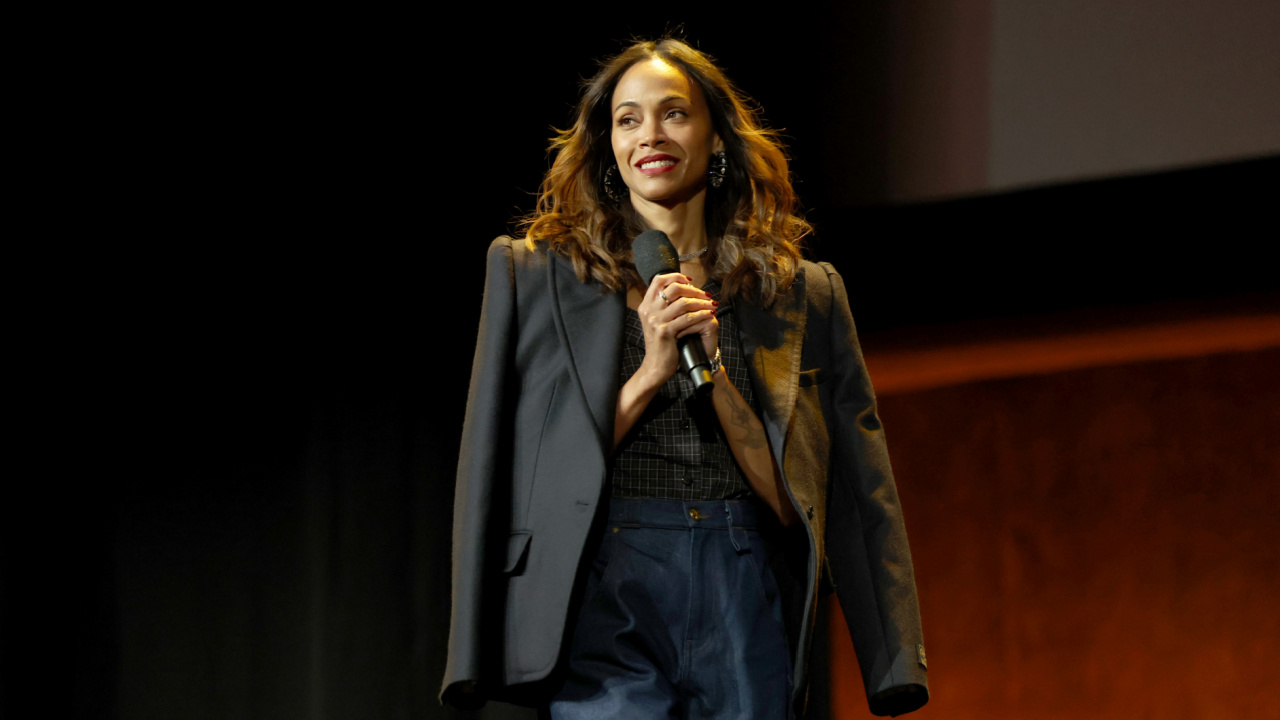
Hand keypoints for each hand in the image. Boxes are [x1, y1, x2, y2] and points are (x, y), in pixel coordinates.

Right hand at [635, 272, 718, 388]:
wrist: (656, 366)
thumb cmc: (661, 343)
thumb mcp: (657, 321)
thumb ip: (665, 306)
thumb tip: (683, 288)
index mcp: (645, 305)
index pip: (659, 280)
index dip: (676, 276)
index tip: (690, 281)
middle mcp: (648, 311)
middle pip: (673, 288)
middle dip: (693, 289)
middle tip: (705, 294)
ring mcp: (655, 321)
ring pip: (683, 302)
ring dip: (701, 302)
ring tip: (712, 304)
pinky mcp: (665, 332)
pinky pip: (688, 318)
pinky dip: (701, 314)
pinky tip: (710, 315)